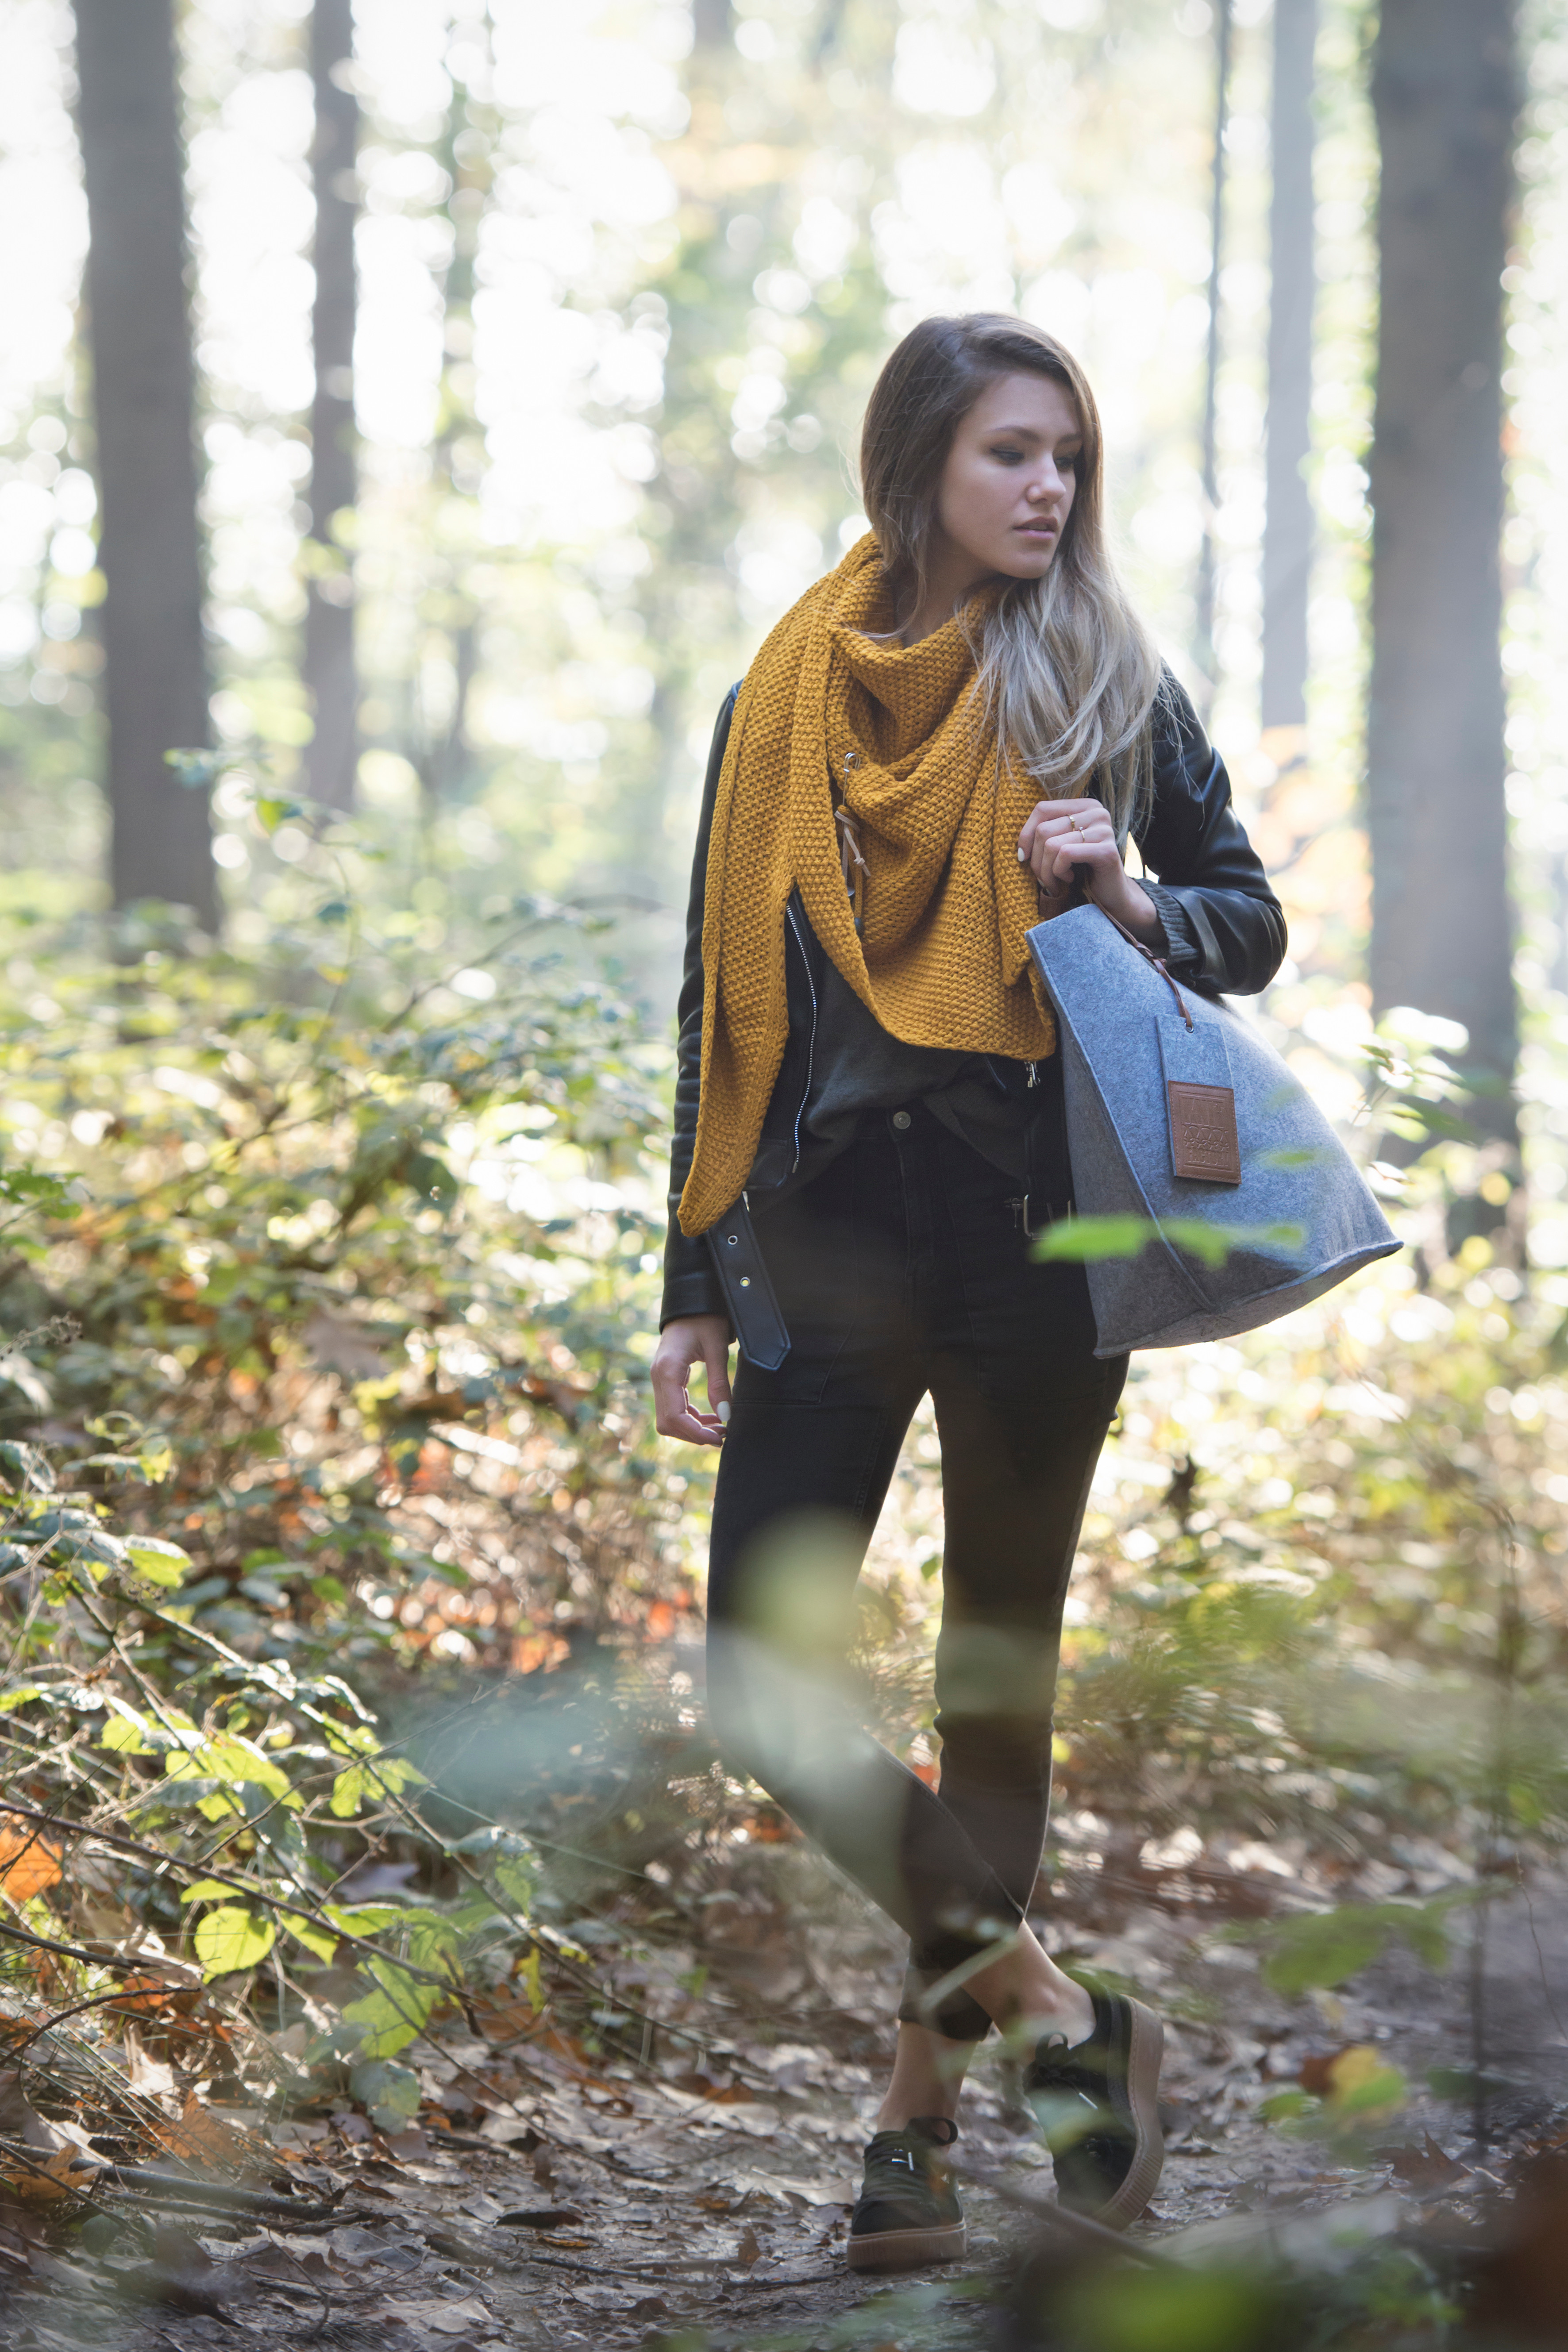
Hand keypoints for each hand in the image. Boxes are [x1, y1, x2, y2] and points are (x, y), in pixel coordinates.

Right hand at [651, 1314, 732, 1446]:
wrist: (692, 1302)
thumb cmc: (705, 1319)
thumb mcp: (717, 1349)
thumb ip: (720, 1383)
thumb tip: (726, 1416)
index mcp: (667, 1370)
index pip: (674, 1415)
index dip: (695, 1433)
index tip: (718, 1439)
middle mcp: (658, 1377)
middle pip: (668, 1422)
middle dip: (693, 1434)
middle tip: (722, 1436)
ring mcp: (660, 1379)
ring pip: (669, 1418)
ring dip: (693, 1428)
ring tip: (721, 1428)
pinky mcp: (667, 1379)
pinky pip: (675, 1407)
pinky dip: (692, 1418)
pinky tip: (713, 1417)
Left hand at [1017, 797, 1160, 942]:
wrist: (1110, 895)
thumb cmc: (1080, 870)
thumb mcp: (1060, 846)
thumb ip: (1045, 833)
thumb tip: (1019, 842)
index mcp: (1085, 805)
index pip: (1042, 808)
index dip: (1026, 834)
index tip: (1023, 857)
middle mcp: (1097, 812)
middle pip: (1044, 829)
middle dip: (1036, 859)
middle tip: (1042, 877)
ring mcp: (1104, 830)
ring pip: (1052, 844)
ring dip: (1046, 871)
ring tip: (1054, 882)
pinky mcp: (1107, 850)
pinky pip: (1066, 855)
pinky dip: (1059, 872)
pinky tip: (1069, 878)